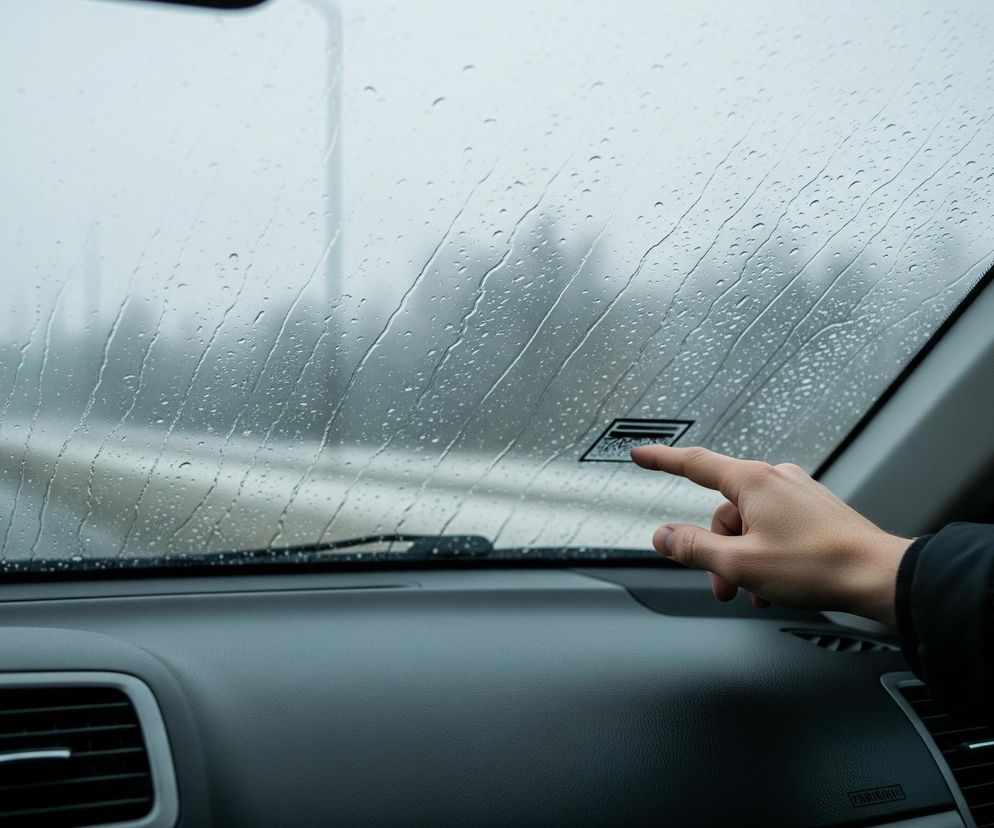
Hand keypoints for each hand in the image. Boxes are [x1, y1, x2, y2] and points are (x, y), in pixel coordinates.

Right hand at [629, 445, 912, 623]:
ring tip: (756, 592)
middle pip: (723, 512)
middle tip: (723, 588)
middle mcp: (775, 479)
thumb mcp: (741, 563)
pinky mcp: (813, 510)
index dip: (662, 459)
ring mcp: (797, 493)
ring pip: (749, 524)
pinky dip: (765, 555)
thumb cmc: (818, 566)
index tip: (640, 454)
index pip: (694, 464)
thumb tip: (662, 536)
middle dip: (717, 552)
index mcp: (752, 482)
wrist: (879, 577)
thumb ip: (693, 547)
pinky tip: (776, 585)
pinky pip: (773, 528)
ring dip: (743, 559)